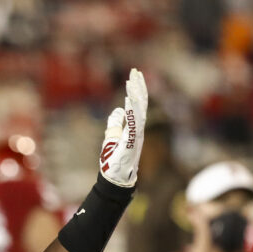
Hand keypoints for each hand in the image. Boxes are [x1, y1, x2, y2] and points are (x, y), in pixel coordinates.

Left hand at [98, 68, 146, 187]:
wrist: (115, 179)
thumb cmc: (114, 161)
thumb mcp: (111, 138)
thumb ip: (115, 124)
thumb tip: (118, 110)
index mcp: (134, 127)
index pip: (137, 104)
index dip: (135, 90)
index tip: (133, 75)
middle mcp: (138, 129)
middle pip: (141, 104)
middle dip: (138, 87)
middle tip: (135, 71)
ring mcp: (136, 136)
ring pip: (139, 111)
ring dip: (136, 96)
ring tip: (133, 81)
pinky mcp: (131, 142)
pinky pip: (134, 124)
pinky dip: (133, 111)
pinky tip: (129, 100)